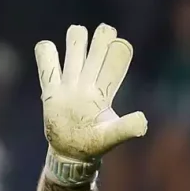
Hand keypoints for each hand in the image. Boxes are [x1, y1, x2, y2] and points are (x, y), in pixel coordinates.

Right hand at [34, 23, 147, 159]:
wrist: (71, 153)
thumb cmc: (94, 144)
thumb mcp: (111, 137)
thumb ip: (127, 128)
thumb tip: (143, 121)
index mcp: (106, 89)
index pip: (117, 57)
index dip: (118, 49)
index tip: (119, 48)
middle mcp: (90, 80)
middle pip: (99, 42)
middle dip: (102, 37)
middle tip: (101, 41)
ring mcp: (70, 82)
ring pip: (75, 42)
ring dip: (77, 38)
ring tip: (77, 48)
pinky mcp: (51, 88)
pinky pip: (46, 59)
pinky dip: (46, 51)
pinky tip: (50, 56)